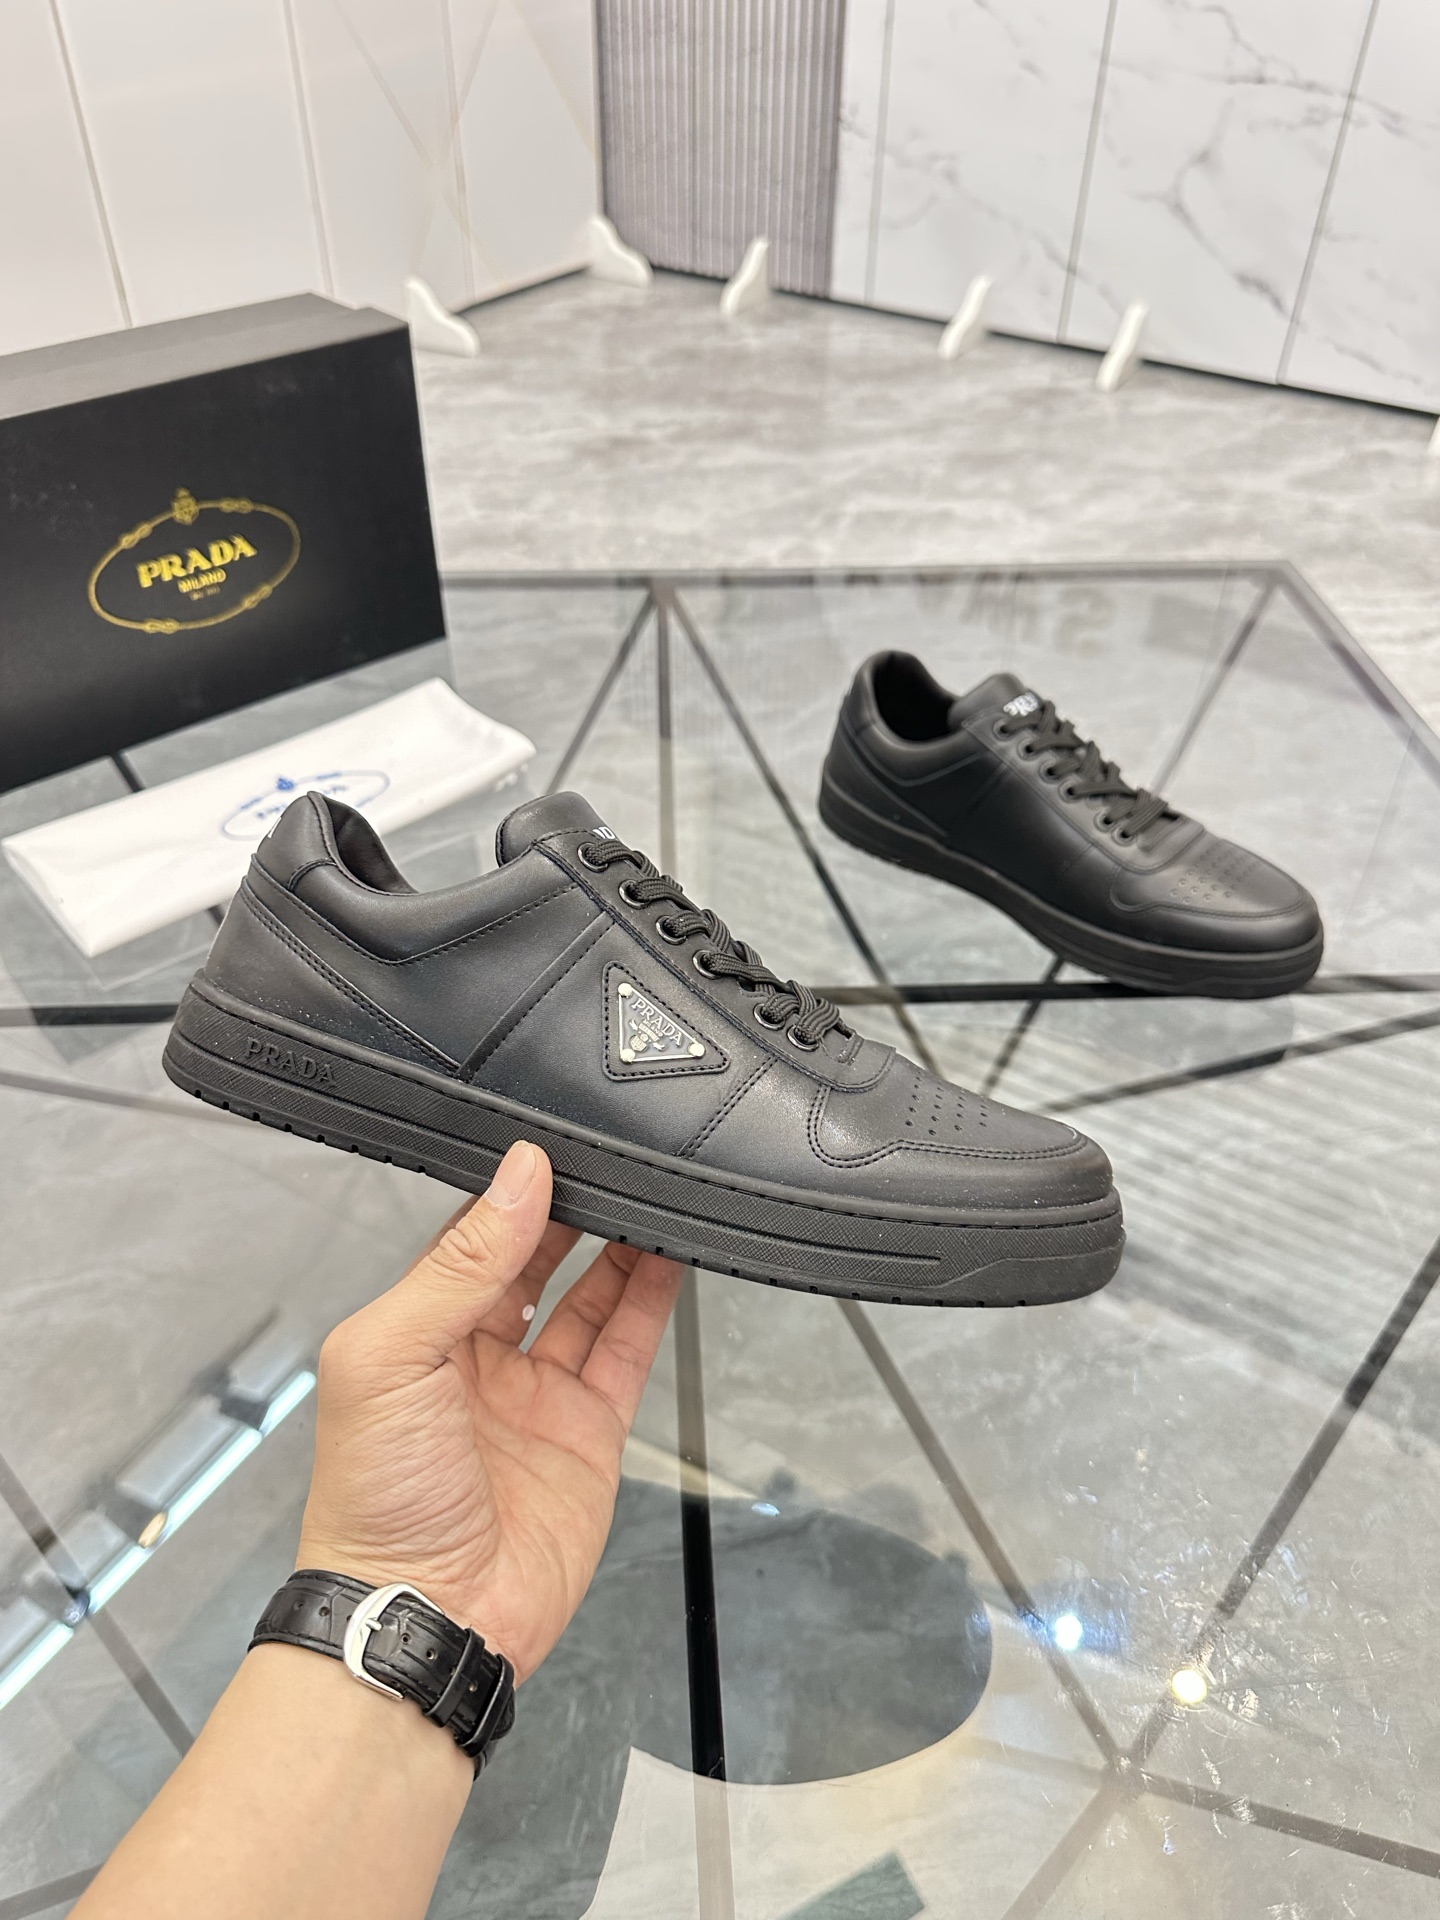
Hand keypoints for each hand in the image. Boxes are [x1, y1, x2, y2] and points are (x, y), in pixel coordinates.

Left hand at [297, 1142, 680, 1681]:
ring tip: (651, 1192)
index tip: (552, 1147)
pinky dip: (651, 1303)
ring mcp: (536, 1397)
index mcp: (416, 1333)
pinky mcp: (588, 1435)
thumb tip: (516, 1178)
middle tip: (611, 1162)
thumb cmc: (375, 1499)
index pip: (470, 1239)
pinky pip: (625, 1353)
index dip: (511, 1194)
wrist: (428, 1615)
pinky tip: (668, 1256)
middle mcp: (477, 1359)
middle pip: (536, 1261)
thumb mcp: (392, 1357)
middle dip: (571, 1211)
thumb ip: (458, 1265)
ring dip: (619, 1246)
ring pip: (589, 1299)